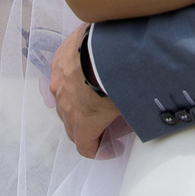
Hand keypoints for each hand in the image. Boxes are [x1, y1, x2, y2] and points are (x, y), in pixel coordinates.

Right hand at [51, 25, 124, 157]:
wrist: (107, 44)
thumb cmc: (120, 76)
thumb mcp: (130, 104)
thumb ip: (128, 119)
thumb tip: (137, 120)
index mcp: (82, 121)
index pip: (85, 147)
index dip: (99, 151)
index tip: (112, 148)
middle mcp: (64, 105)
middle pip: (72, 127)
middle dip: (86, 129)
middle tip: (103, 124)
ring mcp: (58, 83)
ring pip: (63, 102)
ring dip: (75, 105)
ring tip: (92, 97)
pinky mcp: (57, 62)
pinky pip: (61, 79)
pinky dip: (70, 82)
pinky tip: (83, 73)